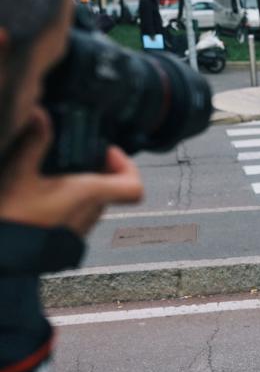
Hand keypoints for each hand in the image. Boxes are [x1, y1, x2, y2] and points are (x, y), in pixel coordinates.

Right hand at [0, 108, 143, 235]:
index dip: (126, 166)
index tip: (106, 152)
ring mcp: (80, 227)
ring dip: (82, 184)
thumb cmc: (14, 219)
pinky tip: (43, 190)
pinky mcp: (66, 236)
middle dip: (97, 169)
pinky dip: (69, 198)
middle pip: (112, 188)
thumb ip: (34, 142)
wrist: (3, 256)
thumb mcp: (19, 174)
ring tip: (55, 171)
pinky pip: (78, 212)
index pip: (134, 187)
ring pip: (95, 200)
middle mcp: (92, 213)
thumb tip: (40, 115)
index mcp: (90, 195)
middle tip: (75, 154)